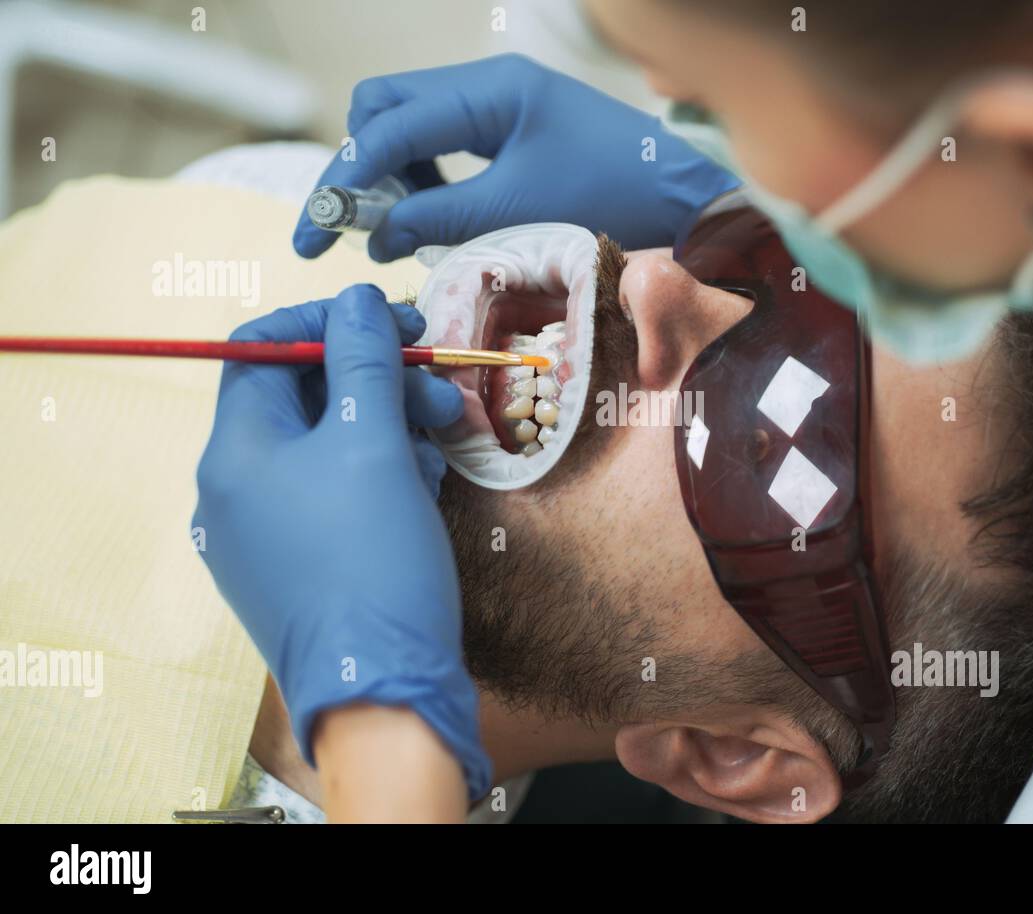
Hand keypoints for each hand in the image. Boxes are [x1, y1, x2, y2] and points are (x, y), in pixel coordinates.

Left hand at [193, 284, 490, 798]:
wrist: (382, 690)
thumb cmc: (373, 562)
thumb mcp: (374, 447)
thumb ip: (363, 361)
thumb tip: (357, 297)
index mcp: (235, 452)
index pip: (262, 348)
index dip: (328, 321)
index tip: (393, 321)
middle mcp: (234, 489)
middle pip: (302, 397)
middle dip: (375, 379)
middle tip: (438, 383)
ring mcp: (263, 532)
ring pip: (325, 446)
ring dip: (388, 426)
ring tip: (443, 440)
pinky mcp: (297, 564)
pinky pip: (333, 493)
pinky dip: (379, 473)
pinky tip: (426, 483)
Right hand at [291, 53, 739, 261]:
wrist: (688, 201)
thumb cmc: (616, 198)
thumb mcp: (519, 212)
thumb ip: (440, 219)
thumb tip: (373, 237)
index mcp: (488, 92)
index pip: (387, 127)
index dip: (345, 183)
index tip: (315, 236)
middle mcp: (487, 87)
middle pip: (386, 109)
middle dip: (358, 167)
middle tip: (347, 232)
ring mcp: (501, 105)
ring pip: (412, 126)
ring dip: (392, 178)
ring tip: (396, 235)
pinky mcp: (514, 131)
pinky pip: (446, 146)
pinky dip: (427, 182)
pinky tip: (433, 222)